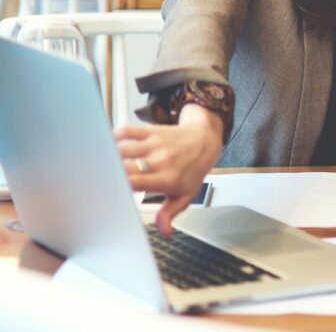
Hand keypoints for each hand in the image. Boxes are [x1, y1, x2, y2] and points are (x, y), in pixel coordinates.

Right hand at [116, 104, 223, 236]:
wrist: (205, 141)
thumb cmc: (194, 169)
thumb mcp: (186, 195)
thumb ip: (170, 213)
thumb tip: (164, 232)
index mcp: (167, 179)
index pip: (135, 183)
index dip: (118, 188)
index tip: (108, 193)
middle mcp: (160, 160)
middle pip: (125, 166)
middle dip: (110, 173)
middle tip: (102, 179)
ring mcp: (156, 144)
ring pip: (123, 148)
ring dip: (110, 156)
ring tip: (106, 164)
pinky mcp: (153, 131)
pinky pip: (128, 130)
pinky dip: (116, 136)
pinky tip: (114, 146)